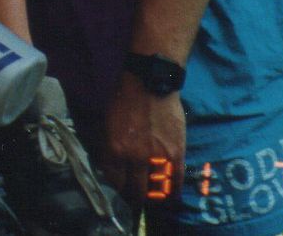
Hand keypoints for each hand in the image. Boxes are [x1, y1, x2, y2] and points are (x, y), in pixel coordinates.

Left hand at [102, 73, 186, 203]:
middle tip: (135, 199)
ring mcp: (157, 157)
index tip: (120, 192)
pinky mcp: (176, 153)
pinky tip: (169, 194)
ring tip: (151, 197)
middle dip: (134, 198)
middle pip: (135, 191)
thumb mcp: (107, 125)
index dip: (117, 190)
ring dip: (153, 196)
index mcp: (114, 150)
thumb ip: (109, 149)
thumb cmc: (124, 100)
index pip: (114, 182)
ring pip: (155, 191)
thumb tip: (110, 168)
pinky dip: (172, 192)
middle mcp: (135, 158)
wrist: (149, 83)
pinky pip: (175, 182)